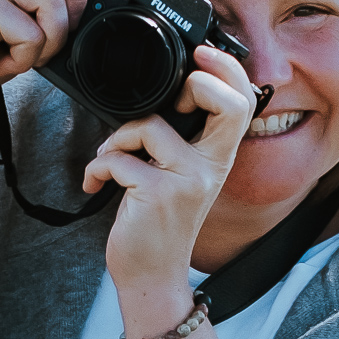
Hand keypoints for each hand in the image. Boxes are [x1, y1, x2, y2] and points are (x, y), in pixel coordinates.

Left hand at [81, 45, 257, 317]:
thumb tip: (157, 102)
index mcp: (219, 160)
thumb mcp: (180, 181)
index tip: (200, 59)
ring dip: (116, 139)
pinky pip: (117, 158)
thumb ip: (180, 143)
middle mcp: (210, 168)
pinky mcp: (157, 194)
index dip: (227, 70)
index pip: (243, 103)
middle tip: (171, 99)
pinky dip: (97, 167)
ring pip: (149, 125)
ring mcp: (187, 181)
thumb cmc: (158, 228)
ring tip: (108, 160)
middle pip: (228, 103)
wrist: (151, 279)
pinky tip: (95, 183)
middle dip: (199, 81)